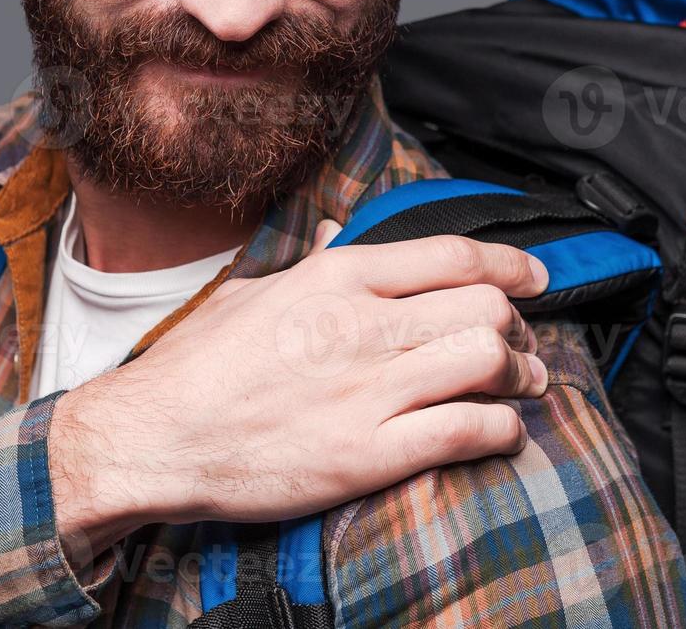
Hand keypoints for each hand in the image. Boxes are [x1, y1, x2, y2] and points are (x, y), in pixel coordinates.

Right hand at [48, 222, 549, 559]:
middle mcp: (360, 326)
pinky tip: (501, 430)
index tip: (533, 278)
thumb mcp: (255, 292)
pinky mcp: (365, 454)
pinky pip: (465, 431)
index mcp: (337, 278)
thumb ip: (310, 262)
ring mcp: (366, 391)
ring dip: (520, 374)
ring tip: (524, 384)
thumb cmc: (198, 365)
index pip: (453, 254)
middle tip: (523, 343)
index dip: (510, 264)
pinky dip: (500, 429)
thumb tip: (338, 231)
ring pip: (486, 361)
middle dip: (518, 326)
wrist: (152, 438)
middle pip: (483, 306)